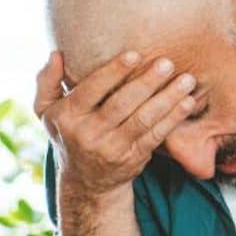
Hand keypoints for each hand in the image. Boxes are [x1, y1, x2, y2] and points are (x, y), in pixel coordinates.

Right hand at [35, 50, 199, 200]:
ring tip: (186, 80)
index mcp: (67, 116)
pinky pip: (156, 135)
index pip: (91, 90)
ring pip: (143, 120)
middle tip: (168, 63)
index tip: (135, 54)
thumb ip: (47, 81)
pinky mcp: (133, 158)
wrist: (85, 181)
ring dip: (167, 99)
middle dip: (147, 82)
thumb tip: (56, 53)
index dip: (113, 72)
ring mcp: (112, 148)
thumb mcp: (47, 111)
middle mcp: (88, 133)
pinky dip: (173, 118)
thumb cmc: (69, 132)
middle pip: (121, 104)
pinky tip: (187, 102)